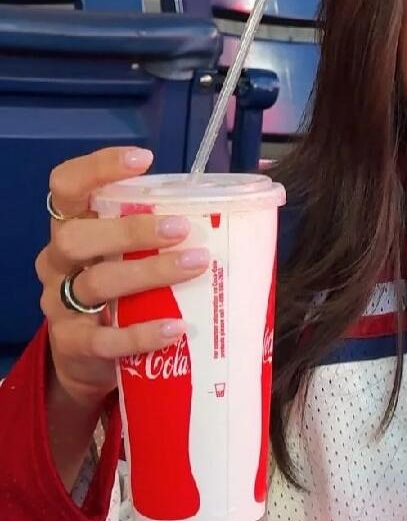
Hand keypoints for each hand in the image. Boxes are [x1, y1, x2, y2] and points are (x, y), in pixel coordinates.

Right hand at [36, 147, 209, 415]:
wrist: (93, 361)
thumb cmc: (124, 296)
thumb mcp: (129, 259)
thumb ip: (159, 237)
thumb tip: (234, 213)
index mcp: (71, 230)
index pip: (66, 187)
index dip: (97, 168)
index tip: (143, 159)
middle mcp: (58, 263)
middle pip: (77, 237)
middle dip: (130, 230)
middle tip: (181, 229)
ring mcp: (60, 306)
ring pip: (95, 283)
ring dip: (148, 273)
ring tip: (195, 266)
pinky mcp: (74, 345)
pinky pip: (104, 339)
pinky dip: (142, 333)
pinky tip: (176, 327)